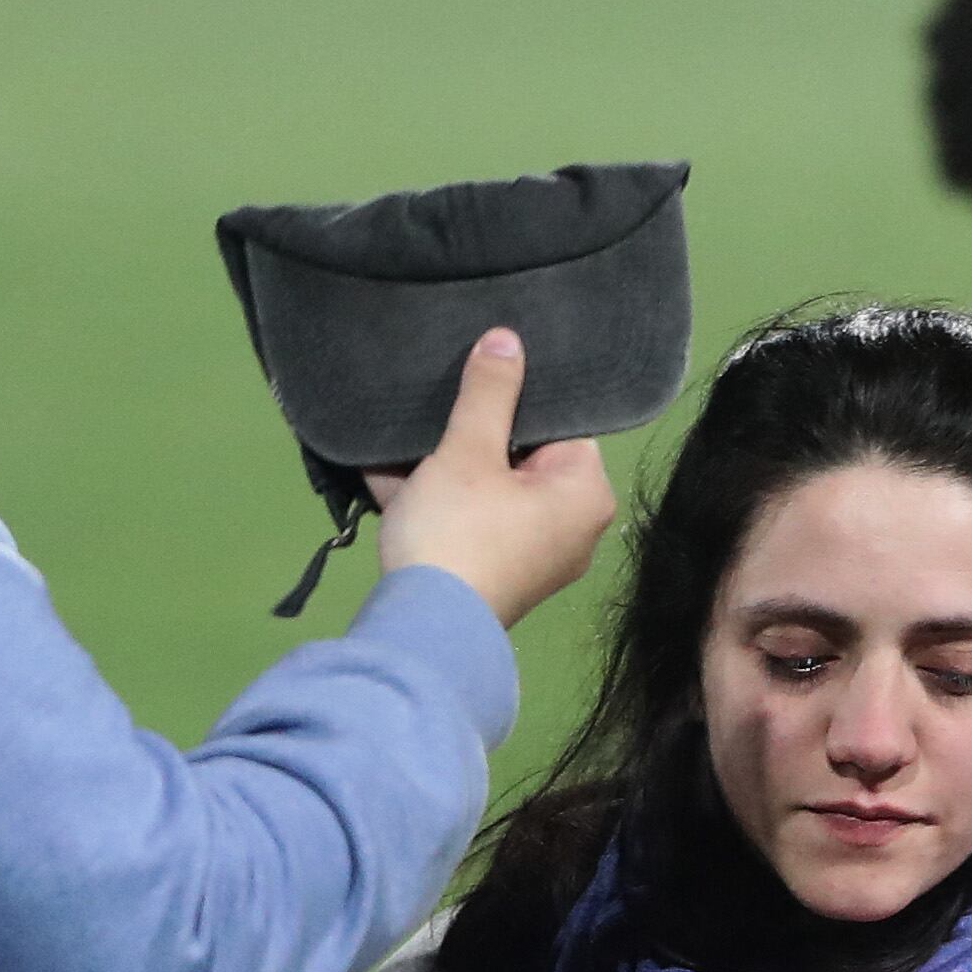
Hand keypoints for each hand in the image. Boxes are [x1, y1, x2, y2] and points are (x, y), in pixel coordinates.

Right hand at [369, 329, 619, 628]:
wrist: (420, 632)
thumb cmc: (458, 532)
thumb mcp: (468, 449)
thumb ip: (489, 392)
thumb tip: (507, 340)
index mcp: (585, 494)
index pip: (562, 424)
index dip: (518, 398)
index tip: (481, 379)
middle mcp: (573, 530)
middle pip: (521, 458)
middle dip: (471, 435)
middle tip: (438, 406)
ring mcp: (535, 559)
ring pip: (487, 491)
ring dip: (442, 467)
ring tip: (403, 439)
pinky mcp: (496, 578)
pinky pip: (469, 523)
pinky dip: (434, 502)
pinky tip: (386, 474)